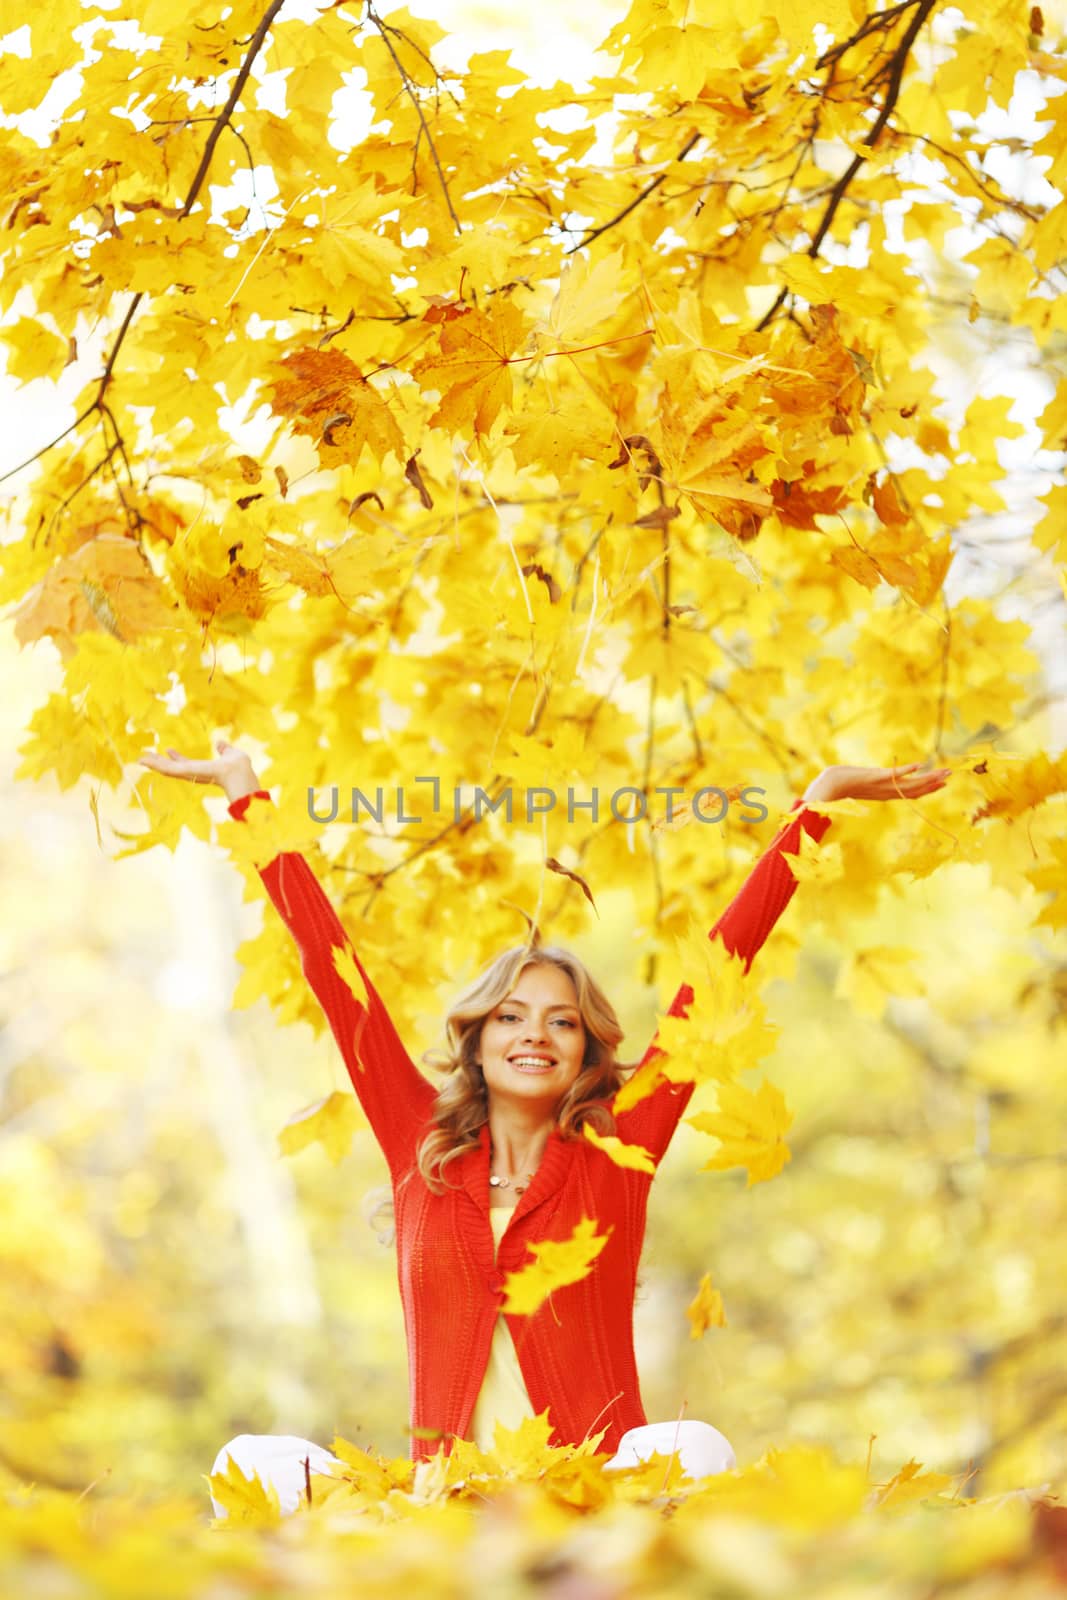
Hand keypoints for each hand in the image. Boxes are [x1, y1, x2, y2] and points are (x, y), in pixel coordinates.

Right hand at [139, 738, 261, 803]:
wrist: (238, 772)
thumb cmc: (239, 766)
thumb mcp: (231, 753)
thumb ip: (225, 749)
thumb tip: (220, 743)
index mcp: (204, 769)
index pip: (187, 764)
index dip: (177, 758)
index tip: (168, 750)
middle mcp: (194, 773)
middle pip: (173, 768)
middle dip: (159, 762)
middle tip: (145, 757)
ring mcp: (189, 774)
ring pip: (167, 769)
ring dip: (153, 763)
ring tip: (140, 759)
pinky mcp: (185, 772)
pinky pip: (167, 769)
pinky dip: (155, 764)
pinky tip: (143, 760)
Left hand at [802, 761, 951, 804]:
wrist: (831, 785)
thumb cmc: (845, 783)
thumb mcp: (866, 784)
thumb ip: (877, 782)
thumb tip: (882, 778)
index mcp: (887, 794)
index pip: (913, 793)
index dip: (929, 789)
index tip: (942, 783)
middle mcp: (888, 792)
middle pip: (917, 789)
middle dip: (934, 783)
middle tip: (950, 776)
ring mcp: (883, 785)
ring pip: (911, 783)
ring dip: (928, 777)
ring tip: (943, 772)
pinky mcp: (876, 777)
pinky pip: (895, 775)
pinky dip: (908, 770)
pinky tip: (919, 765)